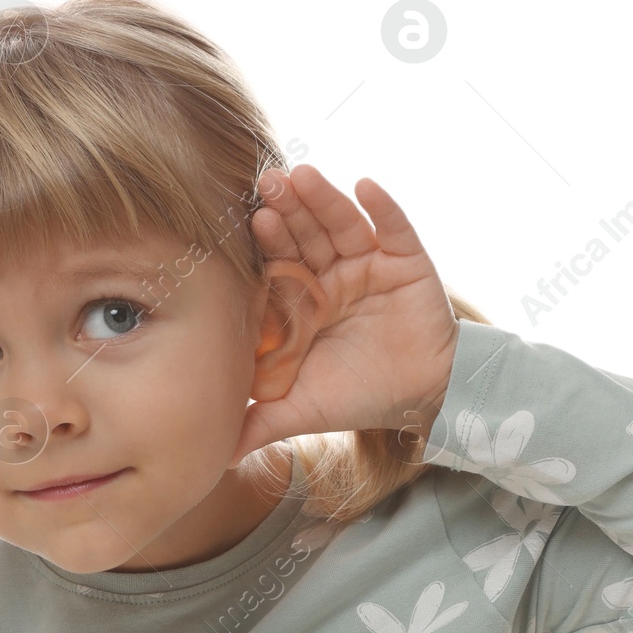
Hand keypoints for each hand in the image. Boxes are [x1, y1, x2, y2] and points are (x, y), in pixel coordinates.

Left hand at [228, 163, 460, 468]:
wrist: (420, 399)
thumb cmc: (357, 398)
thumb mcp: (301, 410)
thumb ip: (258, 423)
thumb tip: (213, 455)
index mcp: (300, 300)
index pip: (279, 264)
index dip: (268, 243)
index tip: (251, 220)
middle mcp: (330, 274)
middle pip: (306, 234)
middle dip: (290, 209)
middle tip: (267, 184)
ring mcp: (367, 263)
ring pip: (342, 223)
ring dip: (325, 199)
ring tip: (305, 176)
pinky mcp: (405, 259)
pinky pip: (394, 227)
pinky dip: (383, 207)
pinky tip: (366, 185)